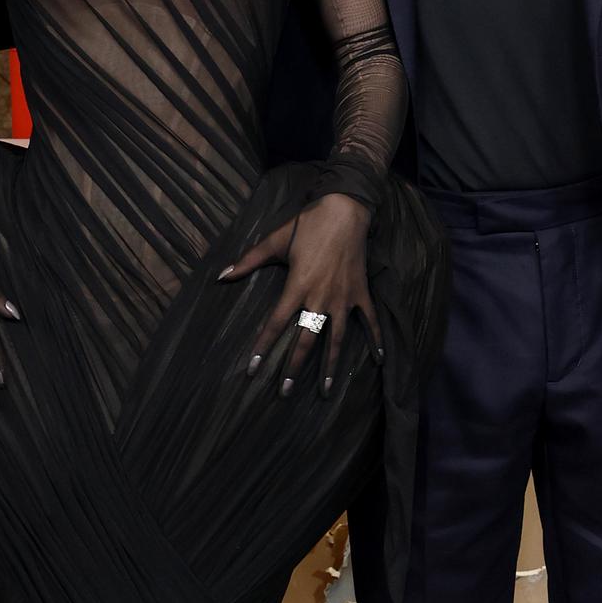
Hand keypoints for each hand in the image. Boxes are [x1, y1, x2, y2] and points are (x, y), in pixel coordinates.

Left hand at [219, 193, 381, 394]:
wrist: (346, 210)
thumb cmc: (308, 224)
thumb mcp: (274, 241)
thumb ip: (248, 261)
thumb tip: (222, 276)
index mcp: (297, 287)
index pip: (275, 324)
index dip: (262, 348)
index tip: (252, 370)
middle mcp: (320, 298)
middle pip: (305, 341)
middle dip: (294, 368)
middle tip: (285, 393)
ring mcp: (344, 298)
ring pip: (337, 339)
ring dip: (331, 366)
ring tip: (326, 390)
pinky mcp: (361, 293)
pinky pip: (369, 321)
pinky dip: (376, 340)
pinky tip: (379, 360)